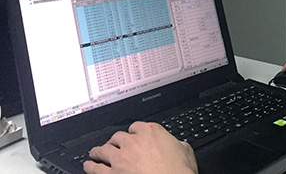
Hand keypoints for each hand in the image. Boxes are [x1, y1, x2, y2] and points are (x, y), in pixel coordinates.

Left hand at [83, 122, 197, 173]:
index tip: (132, 136)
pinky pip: (96, 168)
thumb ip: (177, 144)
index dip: (134, 132)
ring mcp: (121, 158)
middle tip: (113, 144)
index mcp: (152, 132)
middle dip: (115, 140)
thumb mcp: (186, 150)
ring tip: (95, 153)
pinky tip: (88, 165)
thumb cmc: (179, 171)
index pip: (137, 126)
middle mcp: (133, 142)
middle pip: (119, 136)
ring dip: (99, 151)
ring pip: (104, 149)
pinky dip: (90, 166)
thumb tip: (177, 145)